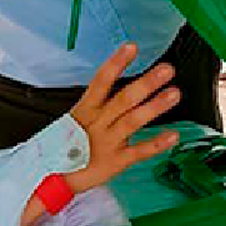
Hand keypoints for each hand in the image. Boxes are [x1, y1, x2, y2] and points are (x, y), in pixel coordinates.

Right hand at [65, 42, 181, 194]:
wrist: (50, 178)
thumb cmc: (67, 144)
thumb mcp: (76, 119)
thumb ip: (97, 102)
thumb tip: (114, 75)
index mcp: (85, 110)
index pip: (101, 81)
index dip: (116, 63)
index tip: (131, 47)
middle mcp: (97, 123)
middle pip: (123, 99)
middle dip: (146, 83)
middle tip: (167, 69)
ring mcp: (107, 143)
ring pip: (132, 122)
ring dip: (154, 107)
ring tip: (175, 93)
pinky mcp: (115, 163)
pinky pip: (138, 153)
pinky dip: (156, 144)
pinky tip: (174, 136)